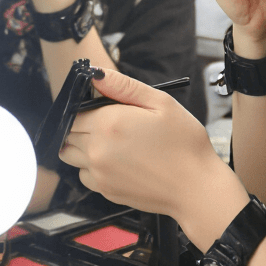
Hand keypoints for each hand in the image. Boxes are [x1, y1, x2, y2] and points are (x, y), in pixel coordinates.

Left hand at [58, 67, 247, 243]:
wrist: (195, 187)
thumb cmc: (184, 143)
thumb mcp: (161, 103)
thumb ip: (124, 86)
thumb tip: (96, 74)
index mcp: (108, 123)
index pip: (74, 111)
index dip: (87, 107)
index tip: (107, 108)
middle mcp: (96, 149)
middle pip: (69, 132)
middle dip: (84, 125)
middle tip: (114, 125)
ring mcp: (98, 173)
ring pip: (71, 154)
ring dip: (83, 145)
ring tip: (112, 143)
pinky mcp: (104, 191)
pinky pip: (84, 175)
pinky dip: (92, 167)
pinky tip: (117, 162)